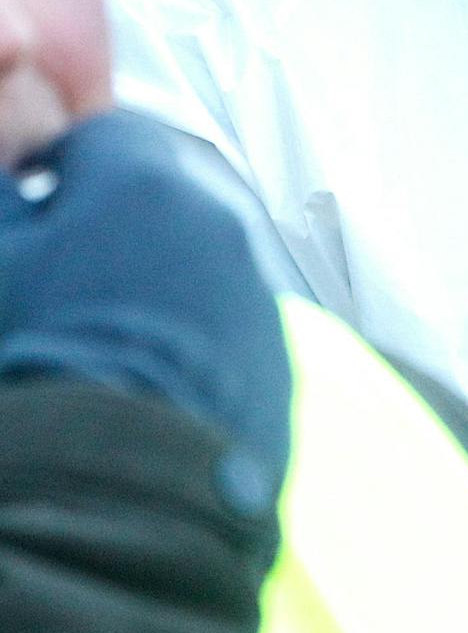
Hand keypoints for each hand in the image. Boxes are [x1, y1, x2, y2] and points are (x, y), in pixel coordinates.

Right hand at [0, 110, 290, 495]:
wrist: (115, 495)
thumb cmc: (39, 365)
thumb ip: (10, 202)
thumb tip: (22, 168)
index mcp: (146, 182)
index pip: (102, 137)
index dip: (56, 169)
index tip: (31, 204)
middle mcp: (217, 223)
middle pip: (157, 201)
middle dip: (108, 226)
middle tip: (56, 282)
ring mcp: (254, 293)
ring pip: (195, 264)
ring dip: (150, 285)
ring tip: (93, 345)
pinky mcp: (275, 362)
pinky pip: (223, 330)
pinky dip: (187, 343)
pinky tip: (139, 388)